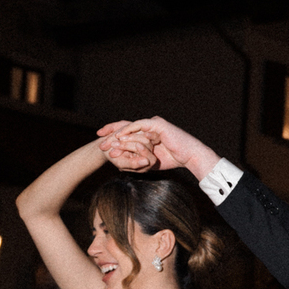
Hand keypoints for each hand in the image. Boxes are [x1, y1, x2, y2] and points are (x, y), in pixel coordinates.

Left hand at [98, 116, 219, 180]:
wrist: (189, 157)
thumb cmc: (172, 159)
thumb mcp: (149, 161)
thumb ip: (136, 160)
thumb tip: (121, 166)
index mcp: (147, 133)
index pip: (127, 132)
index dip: (113, 135)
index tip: (102, 141)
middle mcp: (149, 126)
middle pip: (126, 127)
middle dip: (111, 134)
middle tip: (100, 142)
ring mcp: (153, 123)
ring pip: (131, 127)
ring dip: (118, 135)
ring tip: (107, 142)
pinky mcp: (157, 124)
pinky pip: (139, 125)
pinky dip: (129, 130)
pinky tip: (119, 136)